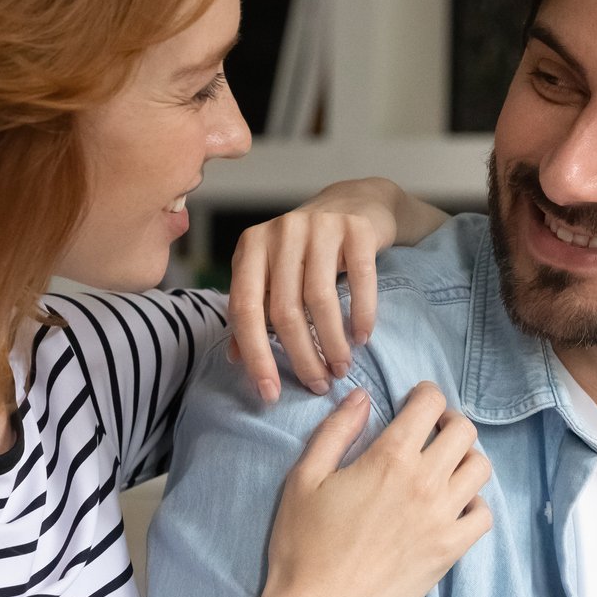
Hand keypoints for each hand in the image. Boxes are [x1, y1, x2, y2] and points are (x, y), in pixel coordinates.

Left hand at [228, 178, 436, 403]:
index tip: (270, 393)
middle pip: (284, 310)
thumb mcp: (274, 275)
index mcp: (251, 246)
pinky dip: (361, 315)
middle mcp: (280, 232)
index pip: (245, 309)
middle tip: (319, 385)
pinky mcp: (356, 229)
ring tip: (341, 368)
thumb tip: (234, 358)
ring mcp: (319, 226)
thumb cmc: (308, 250)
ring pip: (320, 300)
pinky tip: (362, 337)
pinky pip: (360, 280)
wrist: (355, 203)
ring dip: (332, 343)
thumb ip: (255, 311)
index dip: (255, 356)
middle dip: (302, 357)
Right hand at [262, 383, 491, 596]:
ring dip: (465, 459)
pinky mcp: (450, 550)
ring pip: (480, 468)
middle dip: (449, 422)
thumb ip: (336, 432)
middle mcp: (425, 483)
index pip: (430, 404)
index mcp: (389, 458)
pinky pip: (483, 515)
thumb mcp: (304, 478)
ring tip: (443, 468)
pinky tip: (451, 507)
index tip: (416, 402)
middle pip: (464, 431)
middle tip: (430, 433)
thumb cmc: (304, 546)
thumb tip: (362, 398)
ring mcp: (443, 518)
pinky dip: (473, 504)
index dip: (425, 395)